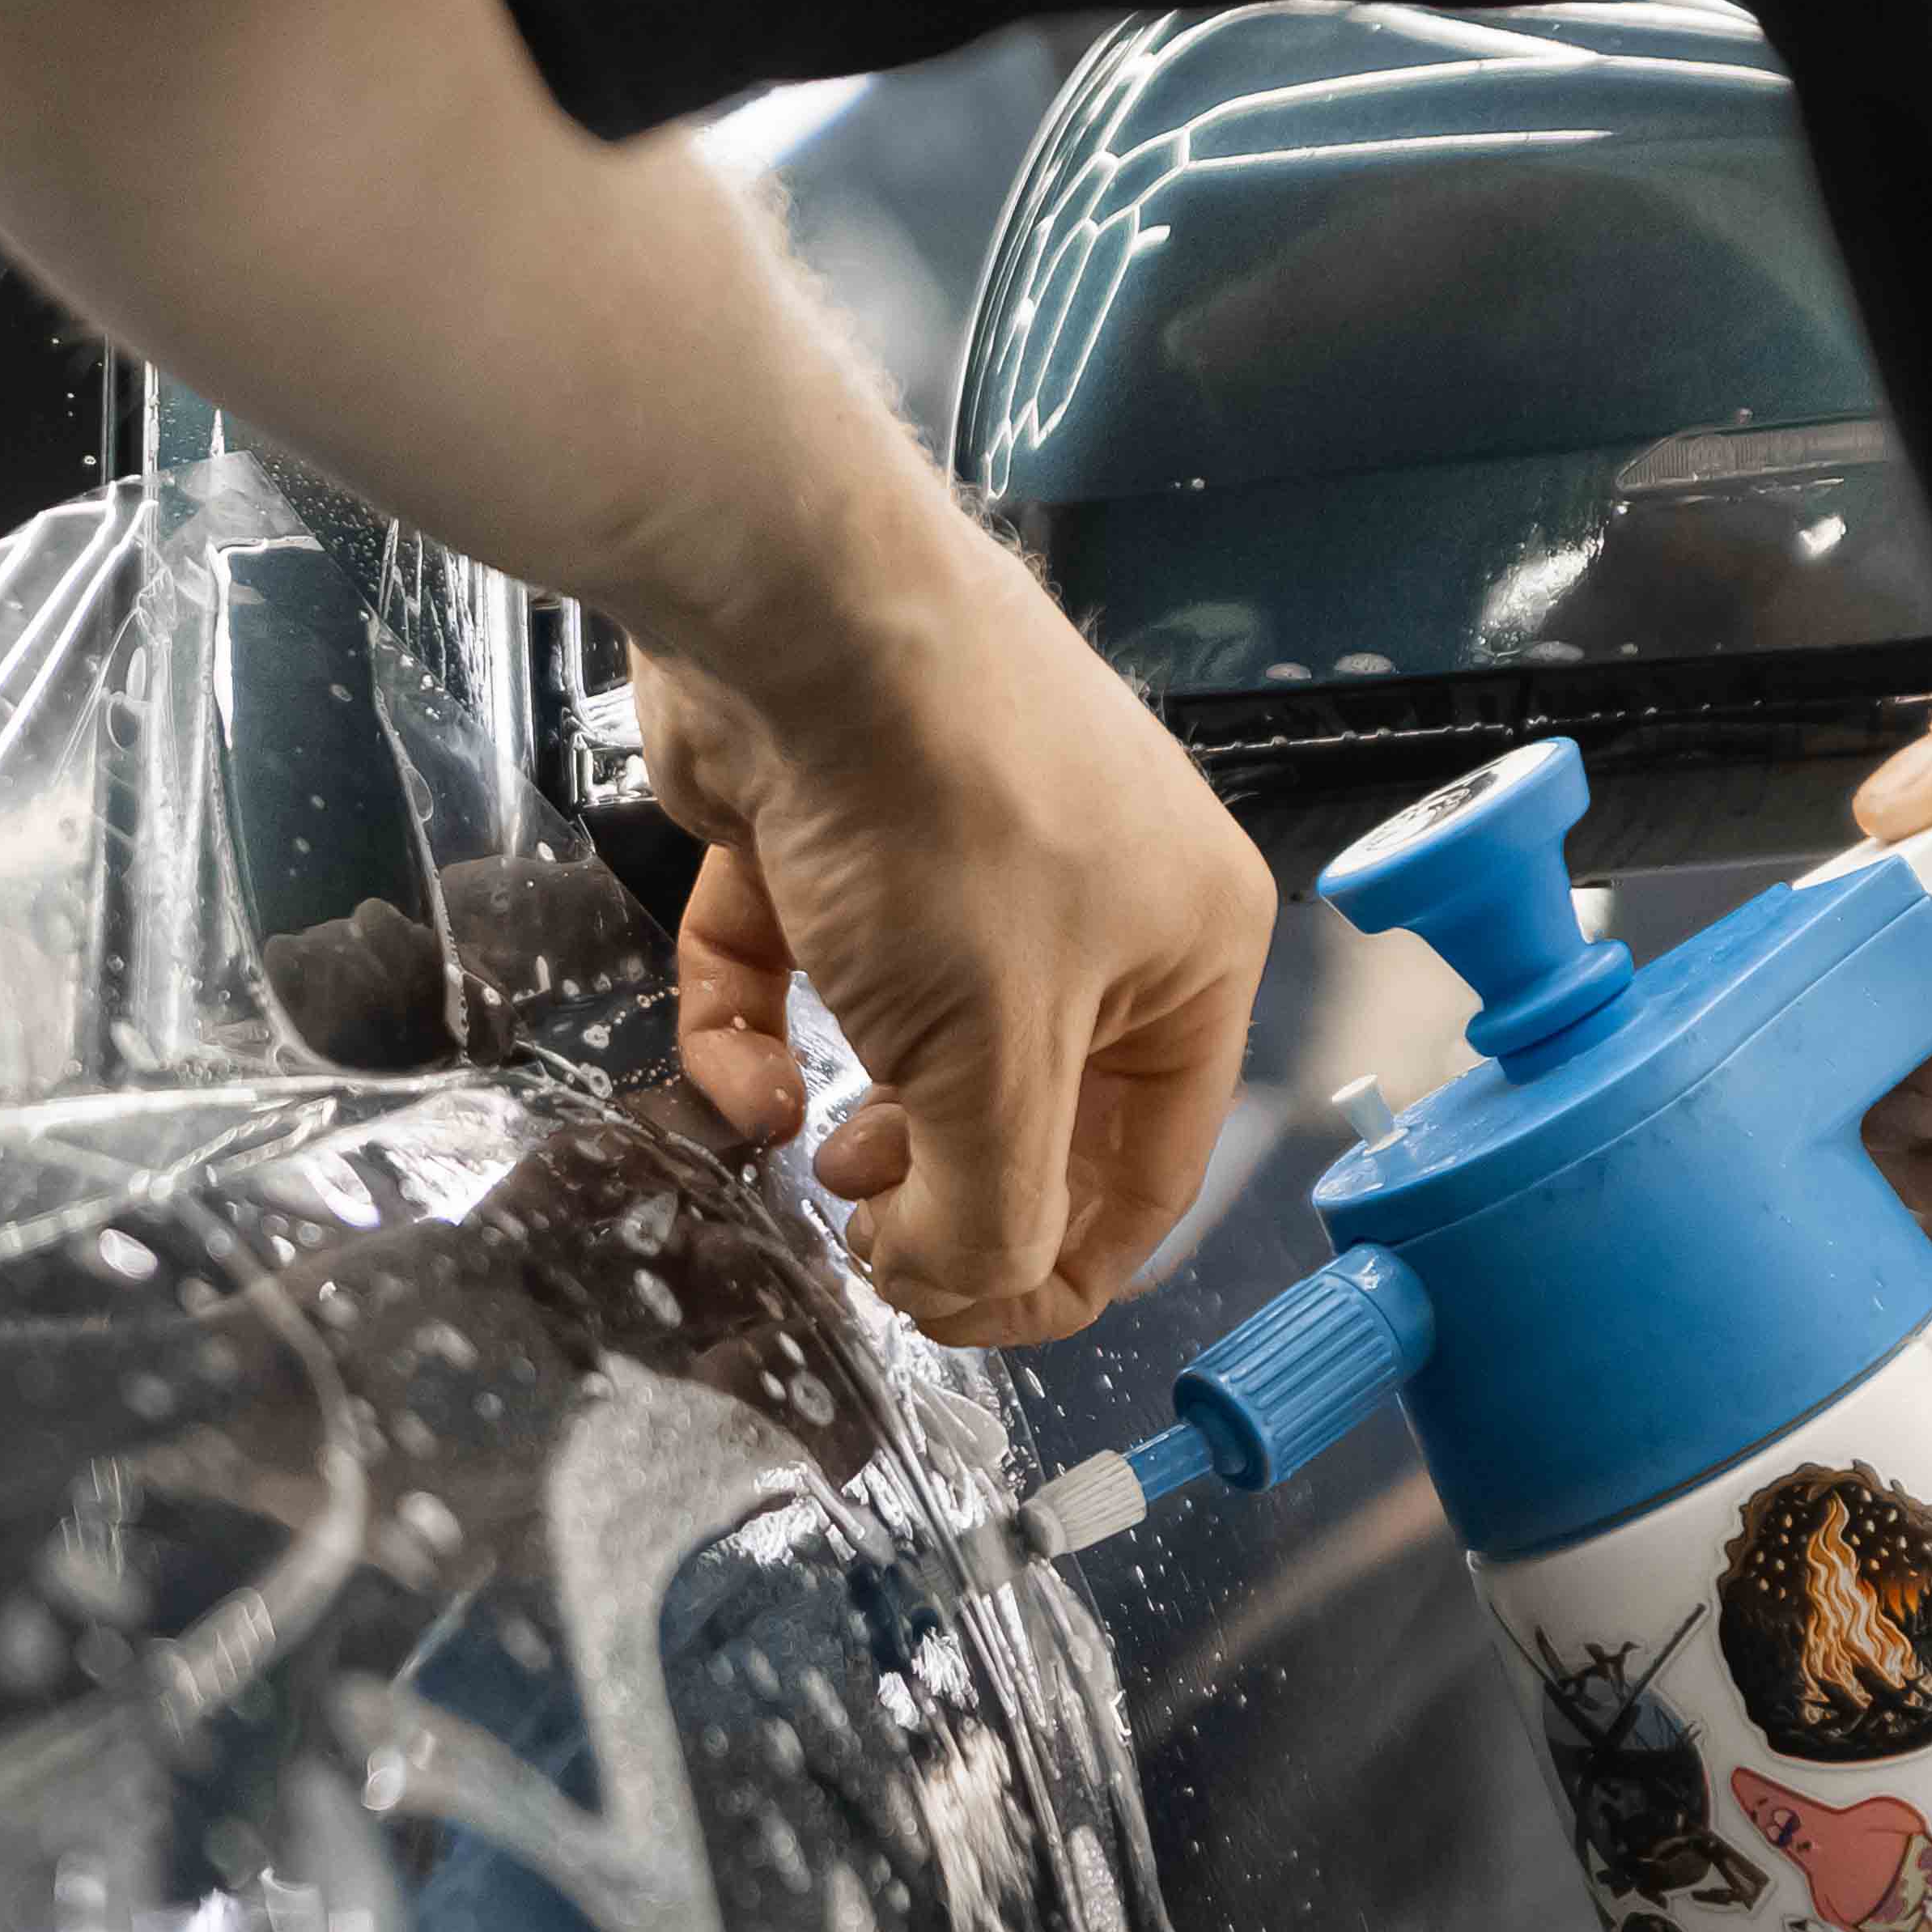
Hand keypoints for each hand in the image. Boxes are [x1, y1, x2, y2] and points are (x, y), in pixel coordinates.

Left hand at [646, 505, 1276, 1349]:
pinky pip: (805, 971)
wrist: (801, 609)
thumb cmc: (946, 832)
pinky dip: (762, 1028)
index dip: (1057, 1272)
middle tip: (872, 1238)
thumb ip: (992, 1216)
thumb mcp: (994, 1065)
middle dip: (947, 1189)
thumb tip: (955, 1292)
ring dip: (859, 1124)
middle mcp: (1099, 906)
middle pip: (1029, 1113)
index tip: (957, 1323)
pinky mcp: (834, 832)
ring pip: (913, 1046)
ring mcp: (962, 859)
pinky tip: (737, 1070)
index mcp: (1194, 957)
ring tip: (814, 1161)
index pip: (1149, 1168)